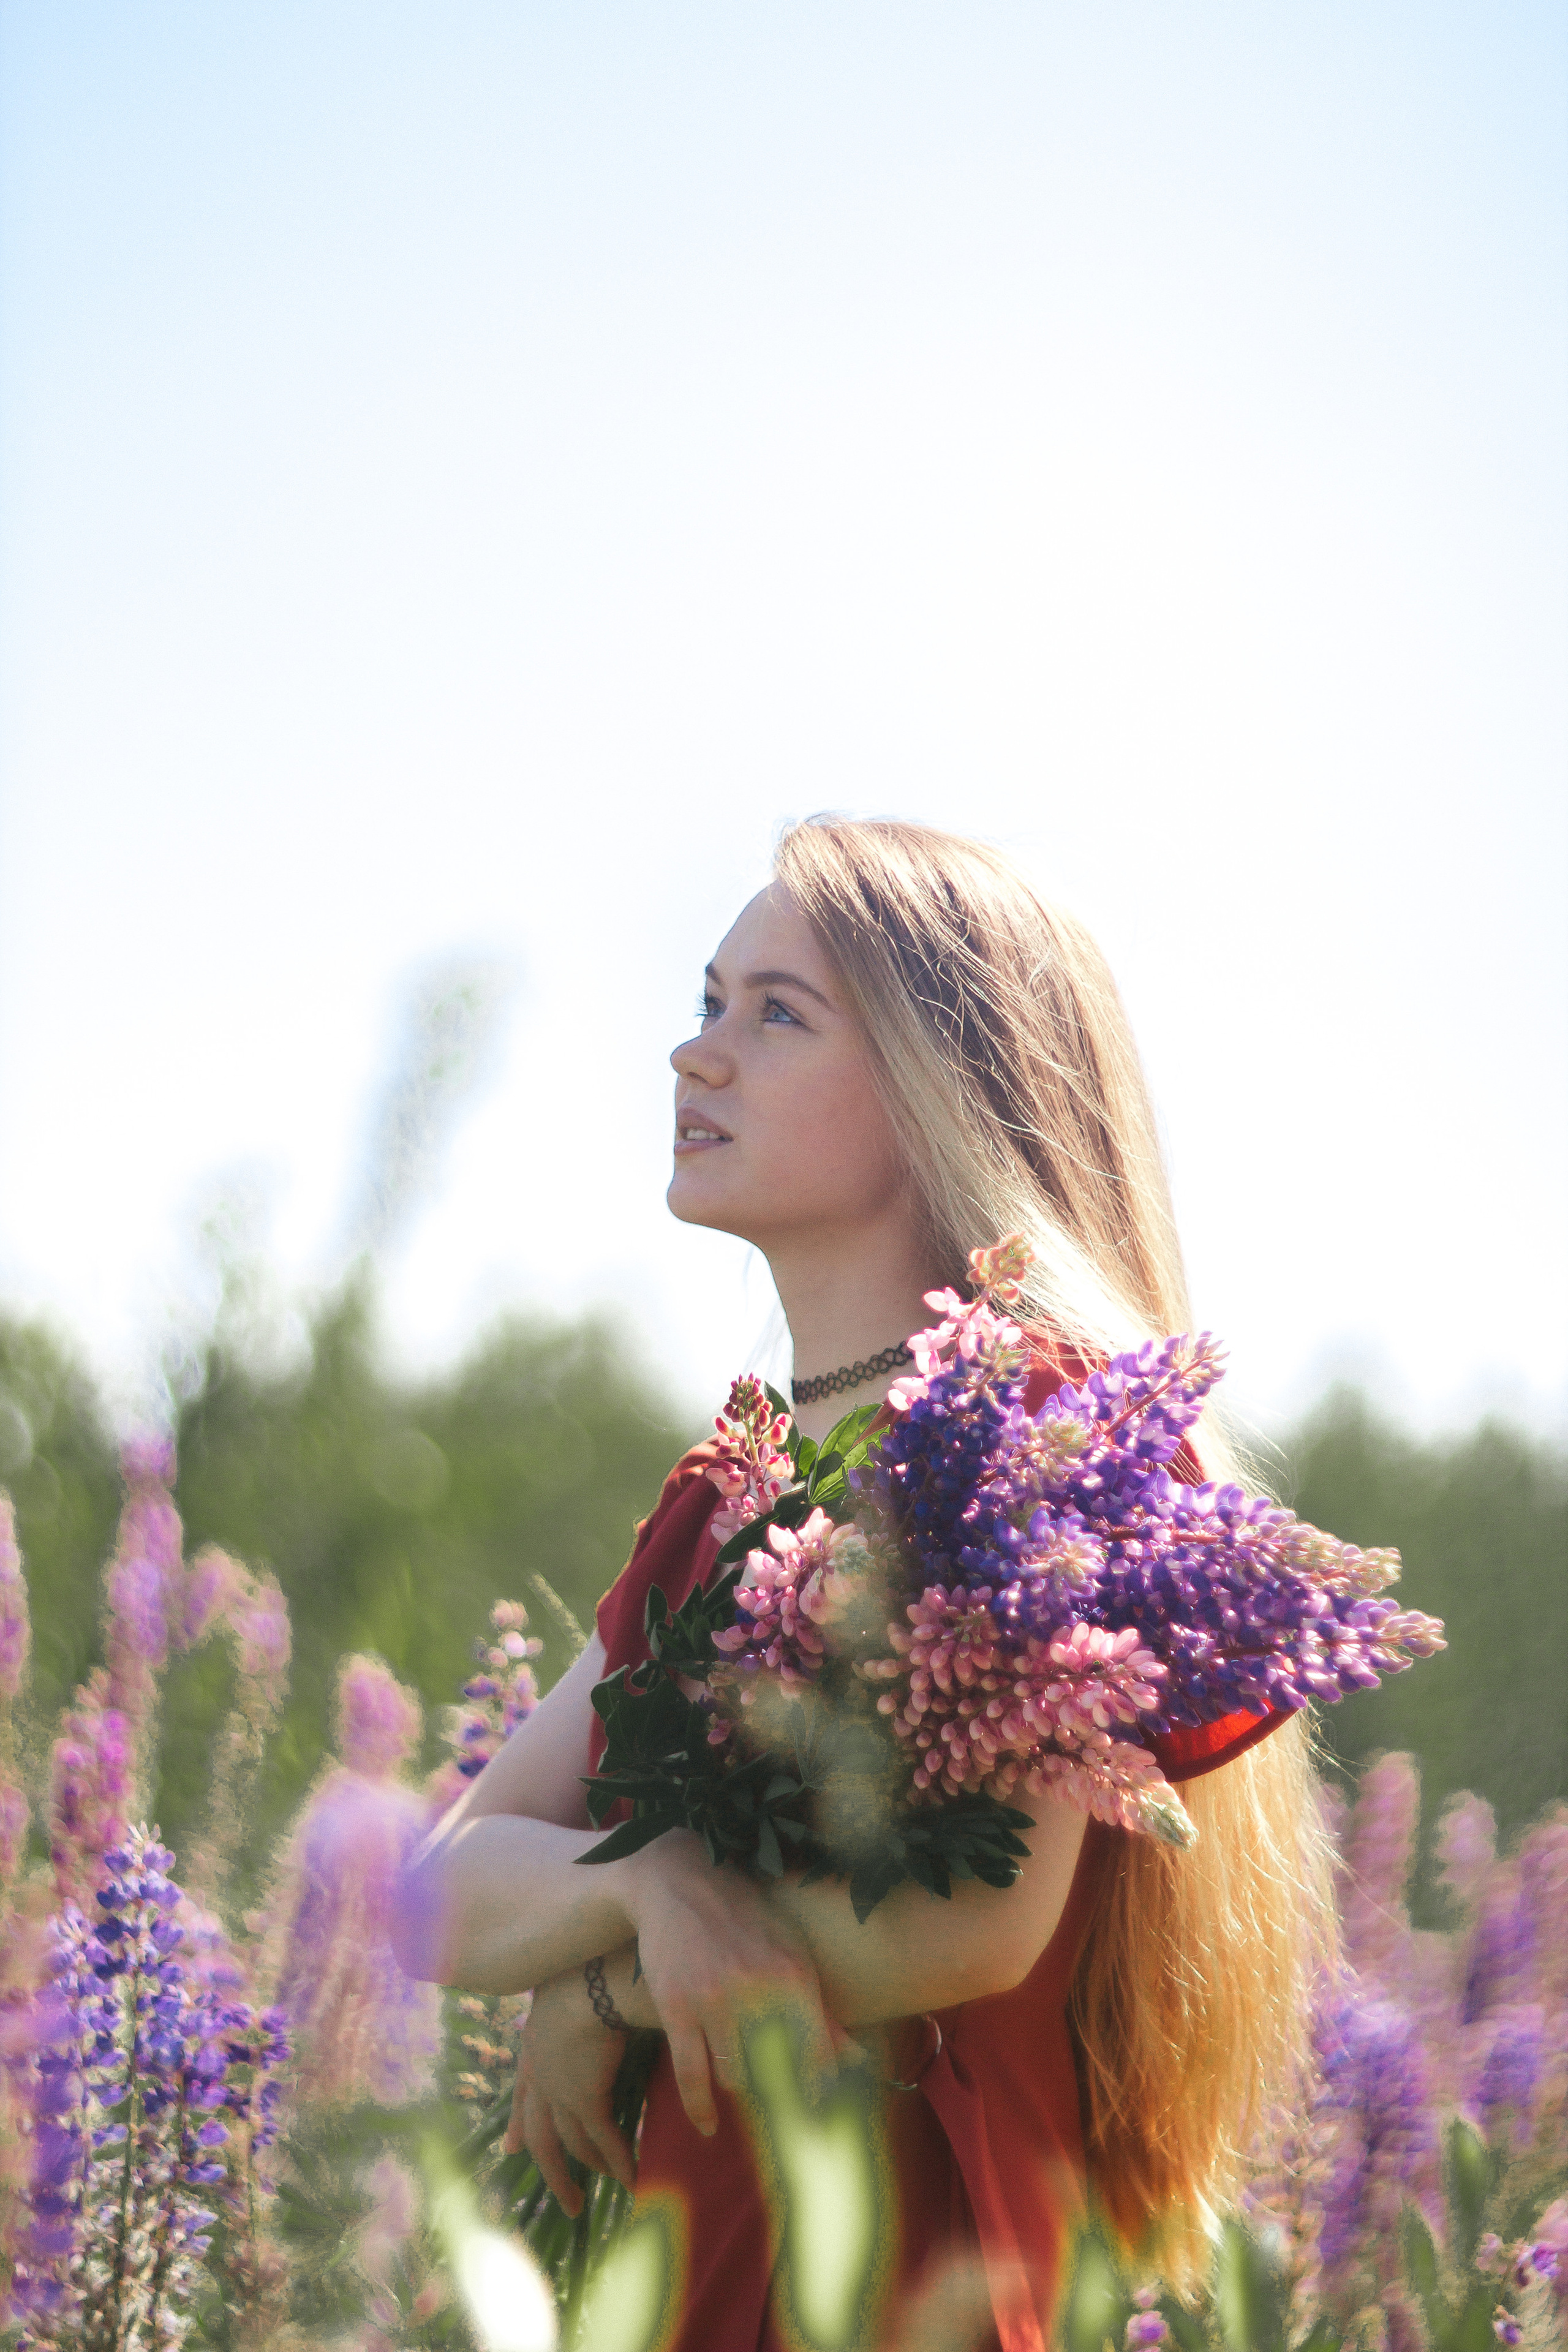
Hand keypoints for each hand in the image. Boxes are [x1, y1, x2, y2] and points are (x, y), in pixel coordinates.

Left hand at [504, 1965, 633, 2217]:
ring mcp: (561, 2092)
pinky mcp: (586, 2099)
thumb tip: (593, 2009)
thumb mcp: (571, 1992)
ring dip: (586, 2172)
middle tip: (566, 2199)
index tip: (510, 2149)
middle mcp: (541, 2076)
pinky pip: (603, 2140)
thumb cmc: (588, 1972)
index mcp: (534, 2047)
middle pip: (540, 2135)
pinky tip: (631, 2179)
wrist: (593, 1979)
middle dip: (551, 2170)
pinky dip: (618, 2161)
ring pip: (568, 2145)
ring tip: (600, 2194)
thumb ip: (578, 2010)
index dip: (518, 2123)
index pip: (523, 2094)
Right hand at [619, 1829, 841, 2139]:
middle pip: (778, 2071)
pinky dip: (700, 2107)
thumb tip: (858, 2061)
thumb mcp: (791, 1952)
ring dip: (745, 2094)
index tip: (824, 2120)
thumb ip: (822, 2011)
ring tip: (752, 2100)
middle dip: (783, 2102)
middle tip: (789, 2126)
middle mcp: (756, 1989)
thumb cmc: (745, 1918)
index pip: (816, 2053)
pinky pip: (691, 2072)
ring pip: (736, 2076)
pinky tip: (709, 2125)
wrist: (679, 1881)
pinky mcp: (676, 2007)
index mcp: (793, 1974)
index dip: (821, 2093)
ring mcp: (713, 2000)